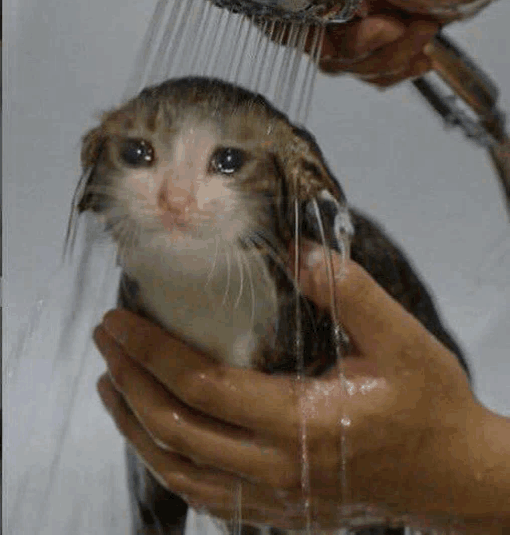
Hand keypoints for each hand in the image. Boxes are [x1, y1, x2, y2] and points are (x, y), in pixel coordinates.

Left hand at [93, 245, 509, 529]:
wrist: (454, 476)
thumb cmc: (430, 405)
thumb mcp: (402, 339)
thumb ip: (349, 291)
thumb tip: (296, 250)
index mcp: (301, 422)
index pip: (202, 388)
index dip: (153, 353)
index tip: (120, 322)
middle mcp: (277, 469)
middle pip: (177, 429)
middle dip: (131, 381)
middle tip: (107, 340)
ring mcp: (273, 499)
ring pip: (180, 470)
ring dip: (135, 427)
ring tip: (111, 385)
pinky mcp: (277, 510)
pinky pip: (204, 493)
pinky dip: (167, 462)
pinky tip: (154, 437)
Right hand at [228, 0, 509, 86]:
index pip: (278, 10)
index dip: (305, 30)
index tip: (337, 24)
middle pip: (317, 47)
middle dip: (360, 47)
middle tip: (391, 24)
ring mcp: (358, 12)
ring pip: (347, 64)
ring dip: (386, 56)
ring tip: (416, 26)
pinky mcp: (380, 31)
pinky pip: (370, 71)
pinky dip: (396, 65)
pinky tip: (417, 44)